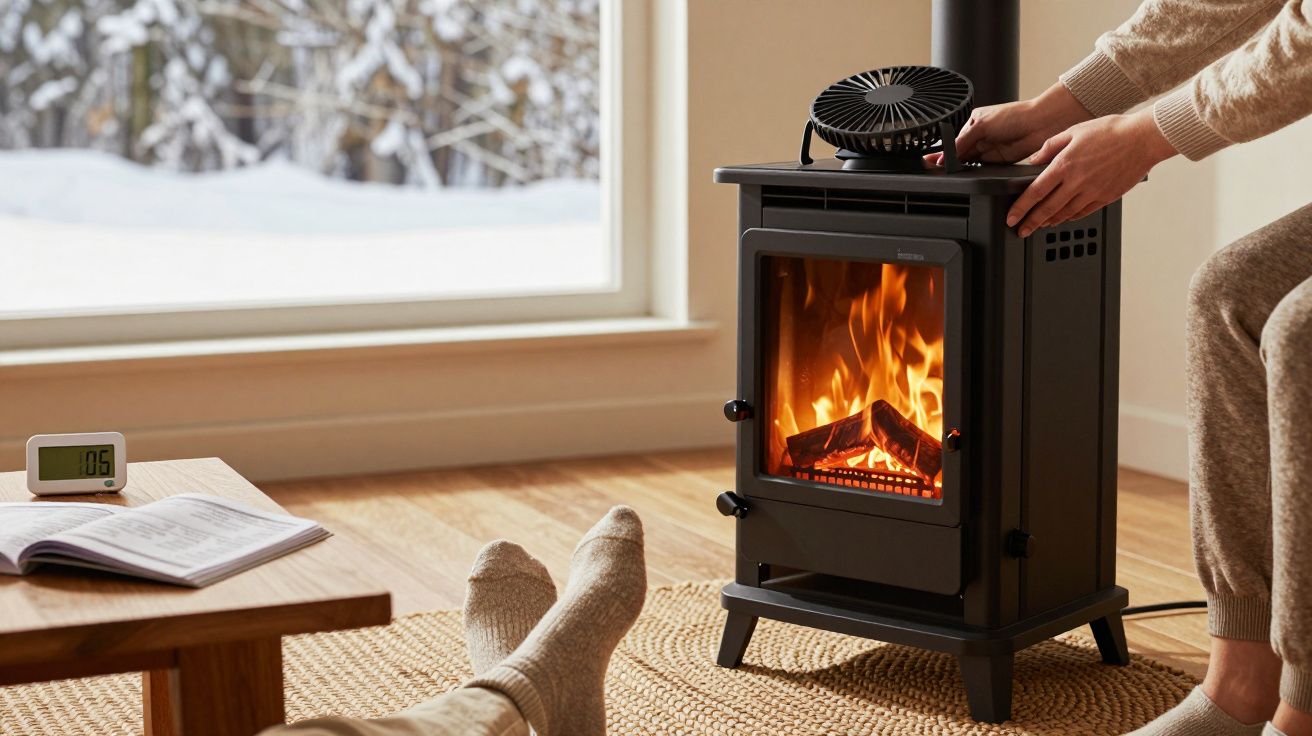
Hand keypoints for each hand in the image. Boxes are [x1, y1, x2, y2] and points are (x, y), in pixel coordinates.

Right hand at [926, 83, 1092, 164]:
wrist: (1041, 123)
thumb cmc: (1015, 115)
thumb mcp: (981, 124)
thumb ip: (961, 142)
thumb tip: (945, 156)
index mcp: (974, 123)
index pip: (953, 141)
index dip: (943, 152)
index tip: (932, 162)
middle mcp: (981, 137)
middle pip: (959, 154)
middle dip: (951, 161)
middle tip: (938, 169)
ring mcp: (990, 149)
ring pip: (970, 163)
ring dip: (963, 167)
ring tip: (953, 171)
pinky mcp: (999, 161)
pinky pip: (983, 169)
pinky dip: (976, 172)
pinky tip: (969, 173)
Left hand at [1007, 110, 1177, 236]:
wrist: (1142, 139)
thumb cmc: (1110, 131)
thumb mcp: (1074, 131)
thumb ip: (1049, 147)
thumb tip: (1032, 161)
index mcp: (1064, 165)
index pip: (1035, 192)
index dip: (1020, 208)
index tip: (1011, 218)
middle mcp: (1076, 182)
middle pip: (1047, 209)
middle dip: (1030, 222)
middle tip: (1020, 230)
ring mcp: (1092, 192)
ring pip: (1064, 214)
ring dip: (1049, 222)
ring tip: (1039, 226)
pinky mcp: (1106, 197)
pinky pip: (1083, 212)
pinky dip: (1070, 218)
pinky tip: (1063, 218)